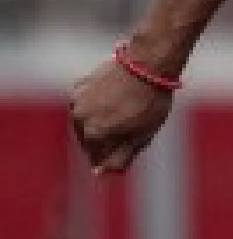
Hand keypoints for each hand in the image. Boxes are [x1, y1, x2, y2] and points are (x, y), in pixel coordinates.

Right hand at [69, 55, 173, 173]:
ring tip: (124, 114)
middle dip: (107, 142)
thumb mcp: (141, 137)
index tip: (130, 144)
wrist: (145, 64)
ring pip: (84, 125)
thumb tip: (99, 174)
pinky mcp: (77, 88)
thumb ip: (119, 158)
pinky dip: (95, 109)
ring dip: (99, 125)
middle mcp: (79, 119)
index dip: (114, 156)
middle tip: (131, 128)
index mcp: (94, 135)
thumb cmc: (149, 103)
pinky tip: (113, 101)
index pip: (97, 159)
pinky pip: (83, 107)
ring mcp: (76, 102)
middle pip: (89, 143)